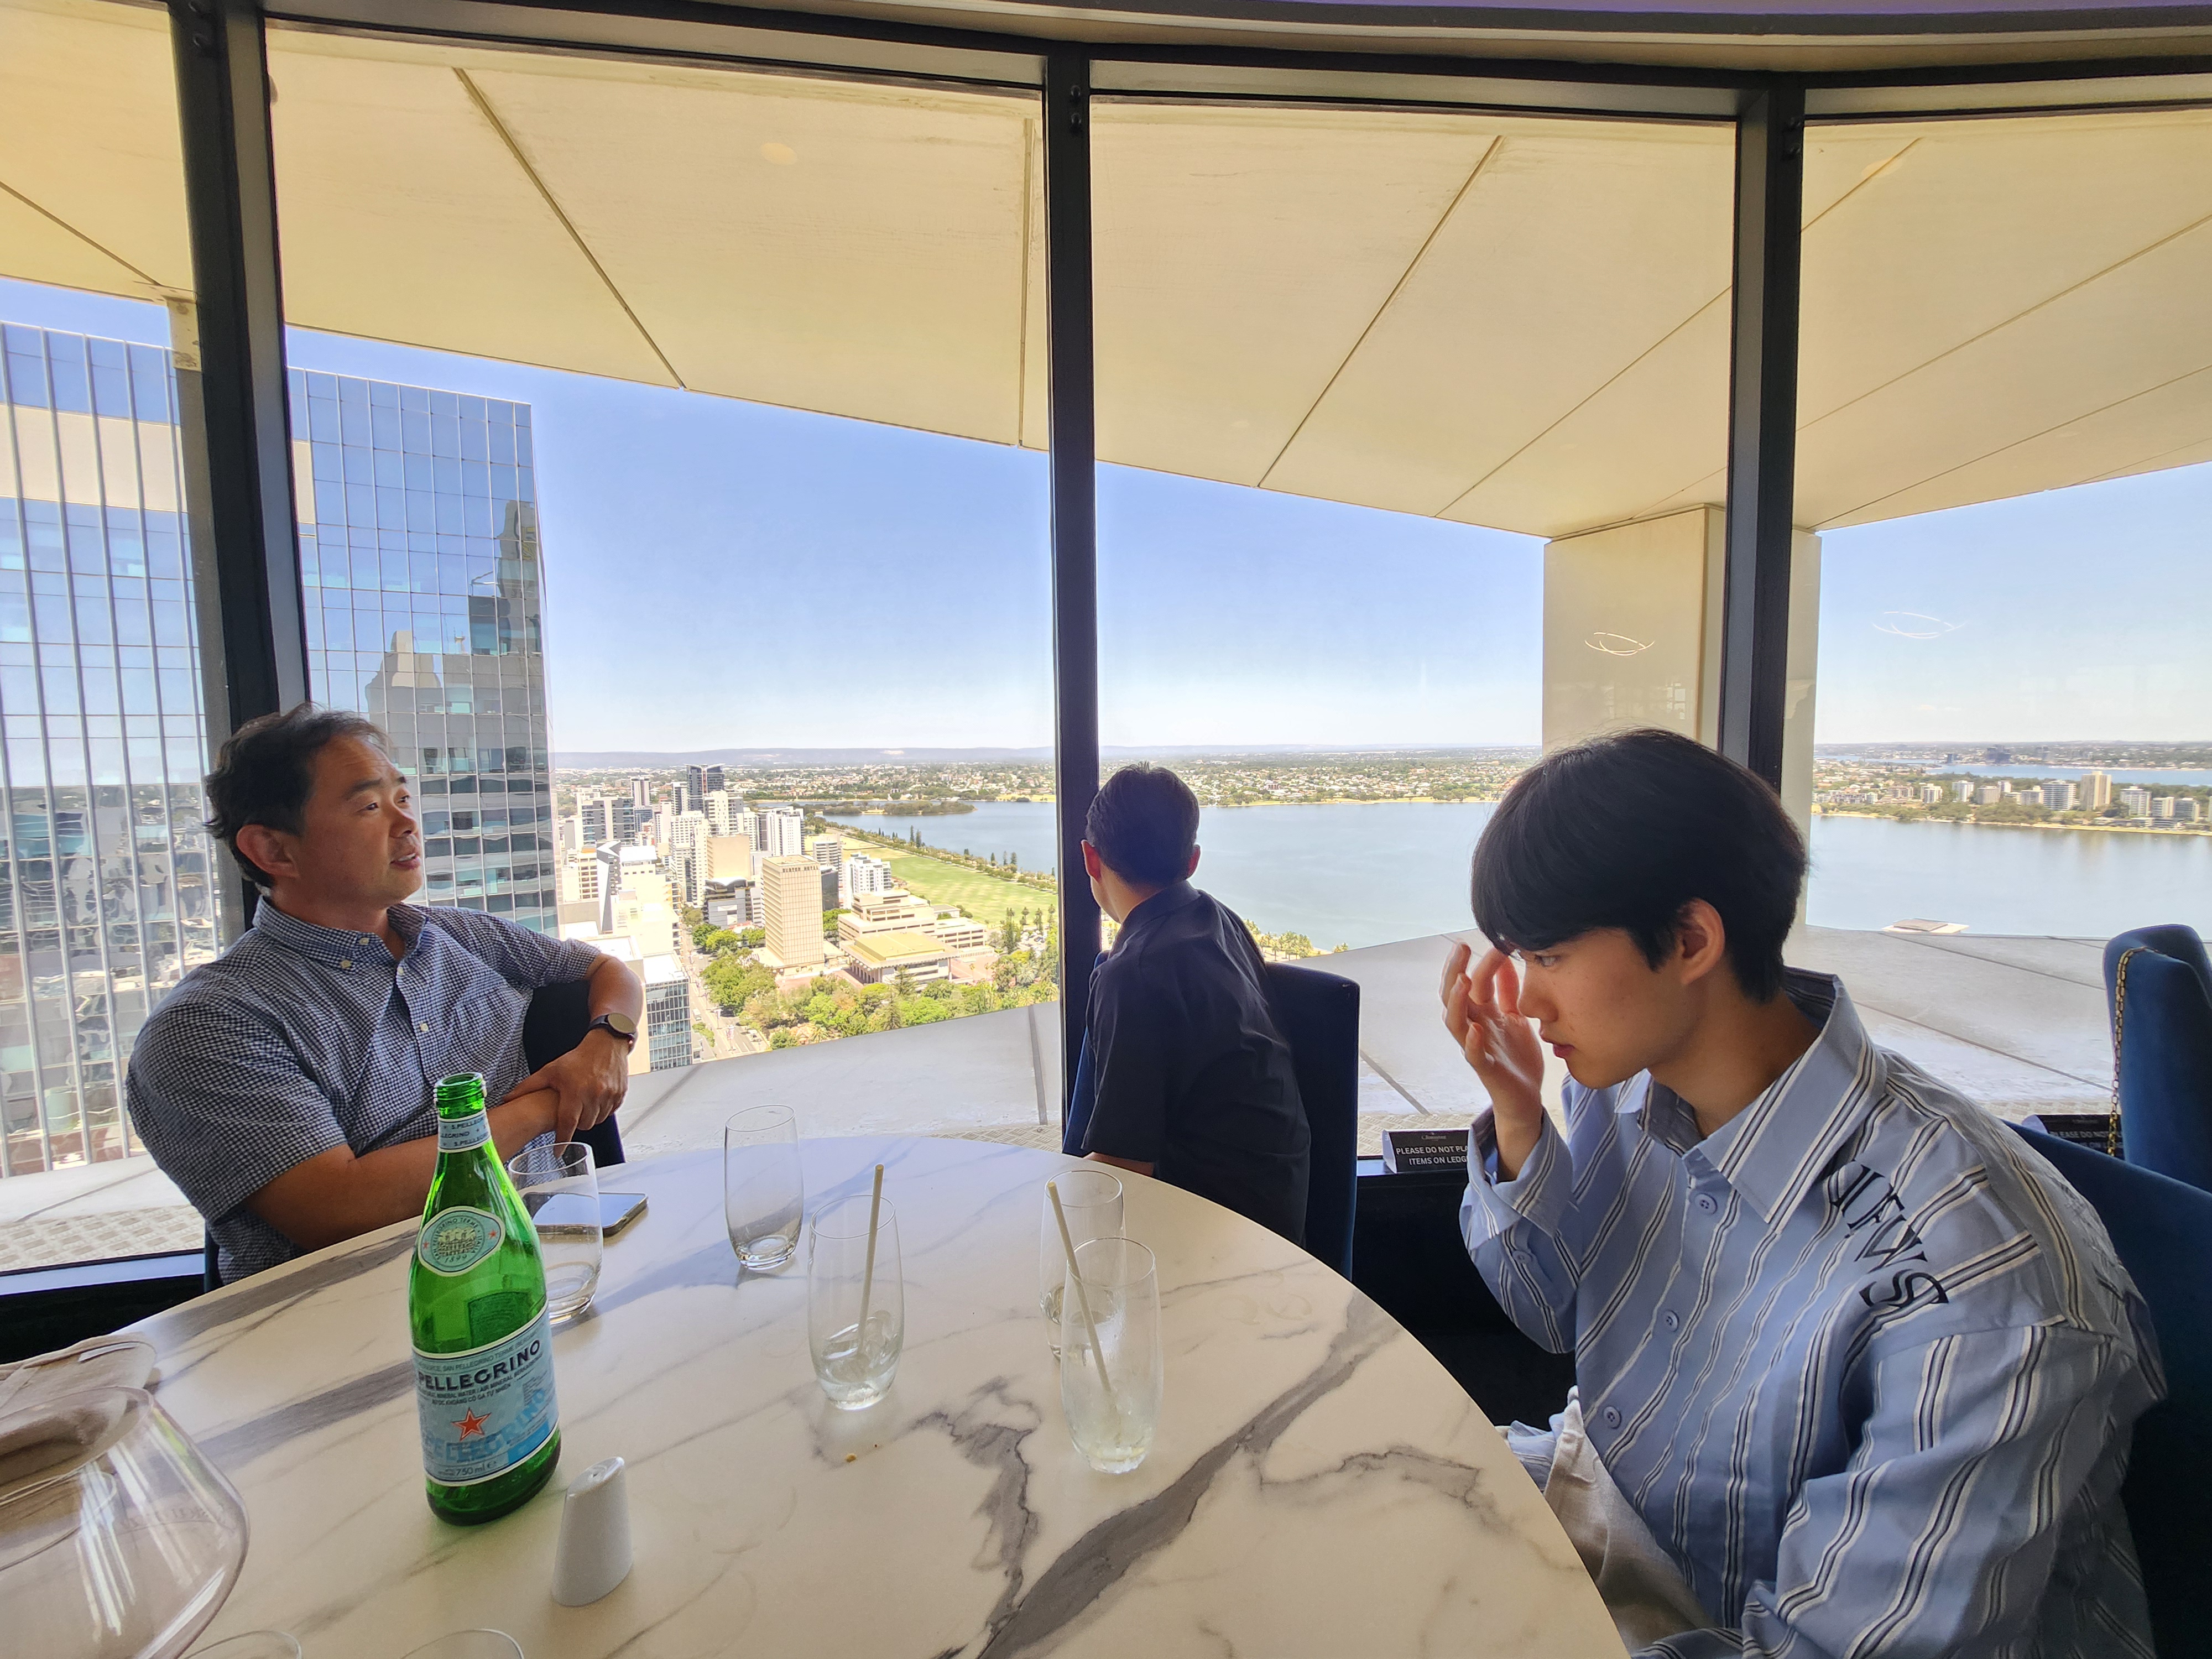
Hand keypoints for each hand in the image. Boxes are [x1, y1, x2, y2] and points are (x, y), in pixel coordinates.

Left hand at [503, 1031, 629, 1144]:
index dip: (562, 1140)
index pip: (568, 1124)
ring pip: (597, 1121)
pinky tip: (595, 1101)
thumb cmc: (577, 1058)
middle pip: (583, 1125)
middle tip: (571, 1114)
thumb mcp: (550, 1071)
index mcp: (575, 1091)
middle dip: (575, 1124)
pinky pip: (609, 1113)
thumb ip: (529, 1086)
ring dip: (589, 1119)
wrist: (606, 1044)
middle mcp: (594, 1095)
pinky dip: (601, 1112)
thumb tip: (507, 1098)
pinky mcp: (620, 1095)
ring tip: (582, 1106)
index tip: (557, 1152)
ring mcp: (609, 1096)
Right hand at [1440, 941, 1546, 1174]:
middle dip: (1454, 971)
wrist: (1526, 1096)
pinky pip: (1473, 1055)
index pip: (1473, 981)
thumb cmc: (1517, 1056)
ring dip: (1456, 1002)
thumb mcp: (1516, 1016)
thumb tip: (1504, 958)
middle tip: (1462, 949)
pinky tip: (1476, 1030)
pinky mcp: (1486, 1068)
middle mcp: (1473, 1026)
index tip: (1497, 941)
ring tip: (1462, 982)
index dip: (1481, 961)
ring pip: (1454, 1022)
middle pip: (1452, 996)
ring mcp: (1476, 1047)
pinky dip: (1472, 1043)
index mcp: (1481, 1013)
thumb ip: (1508, 991)